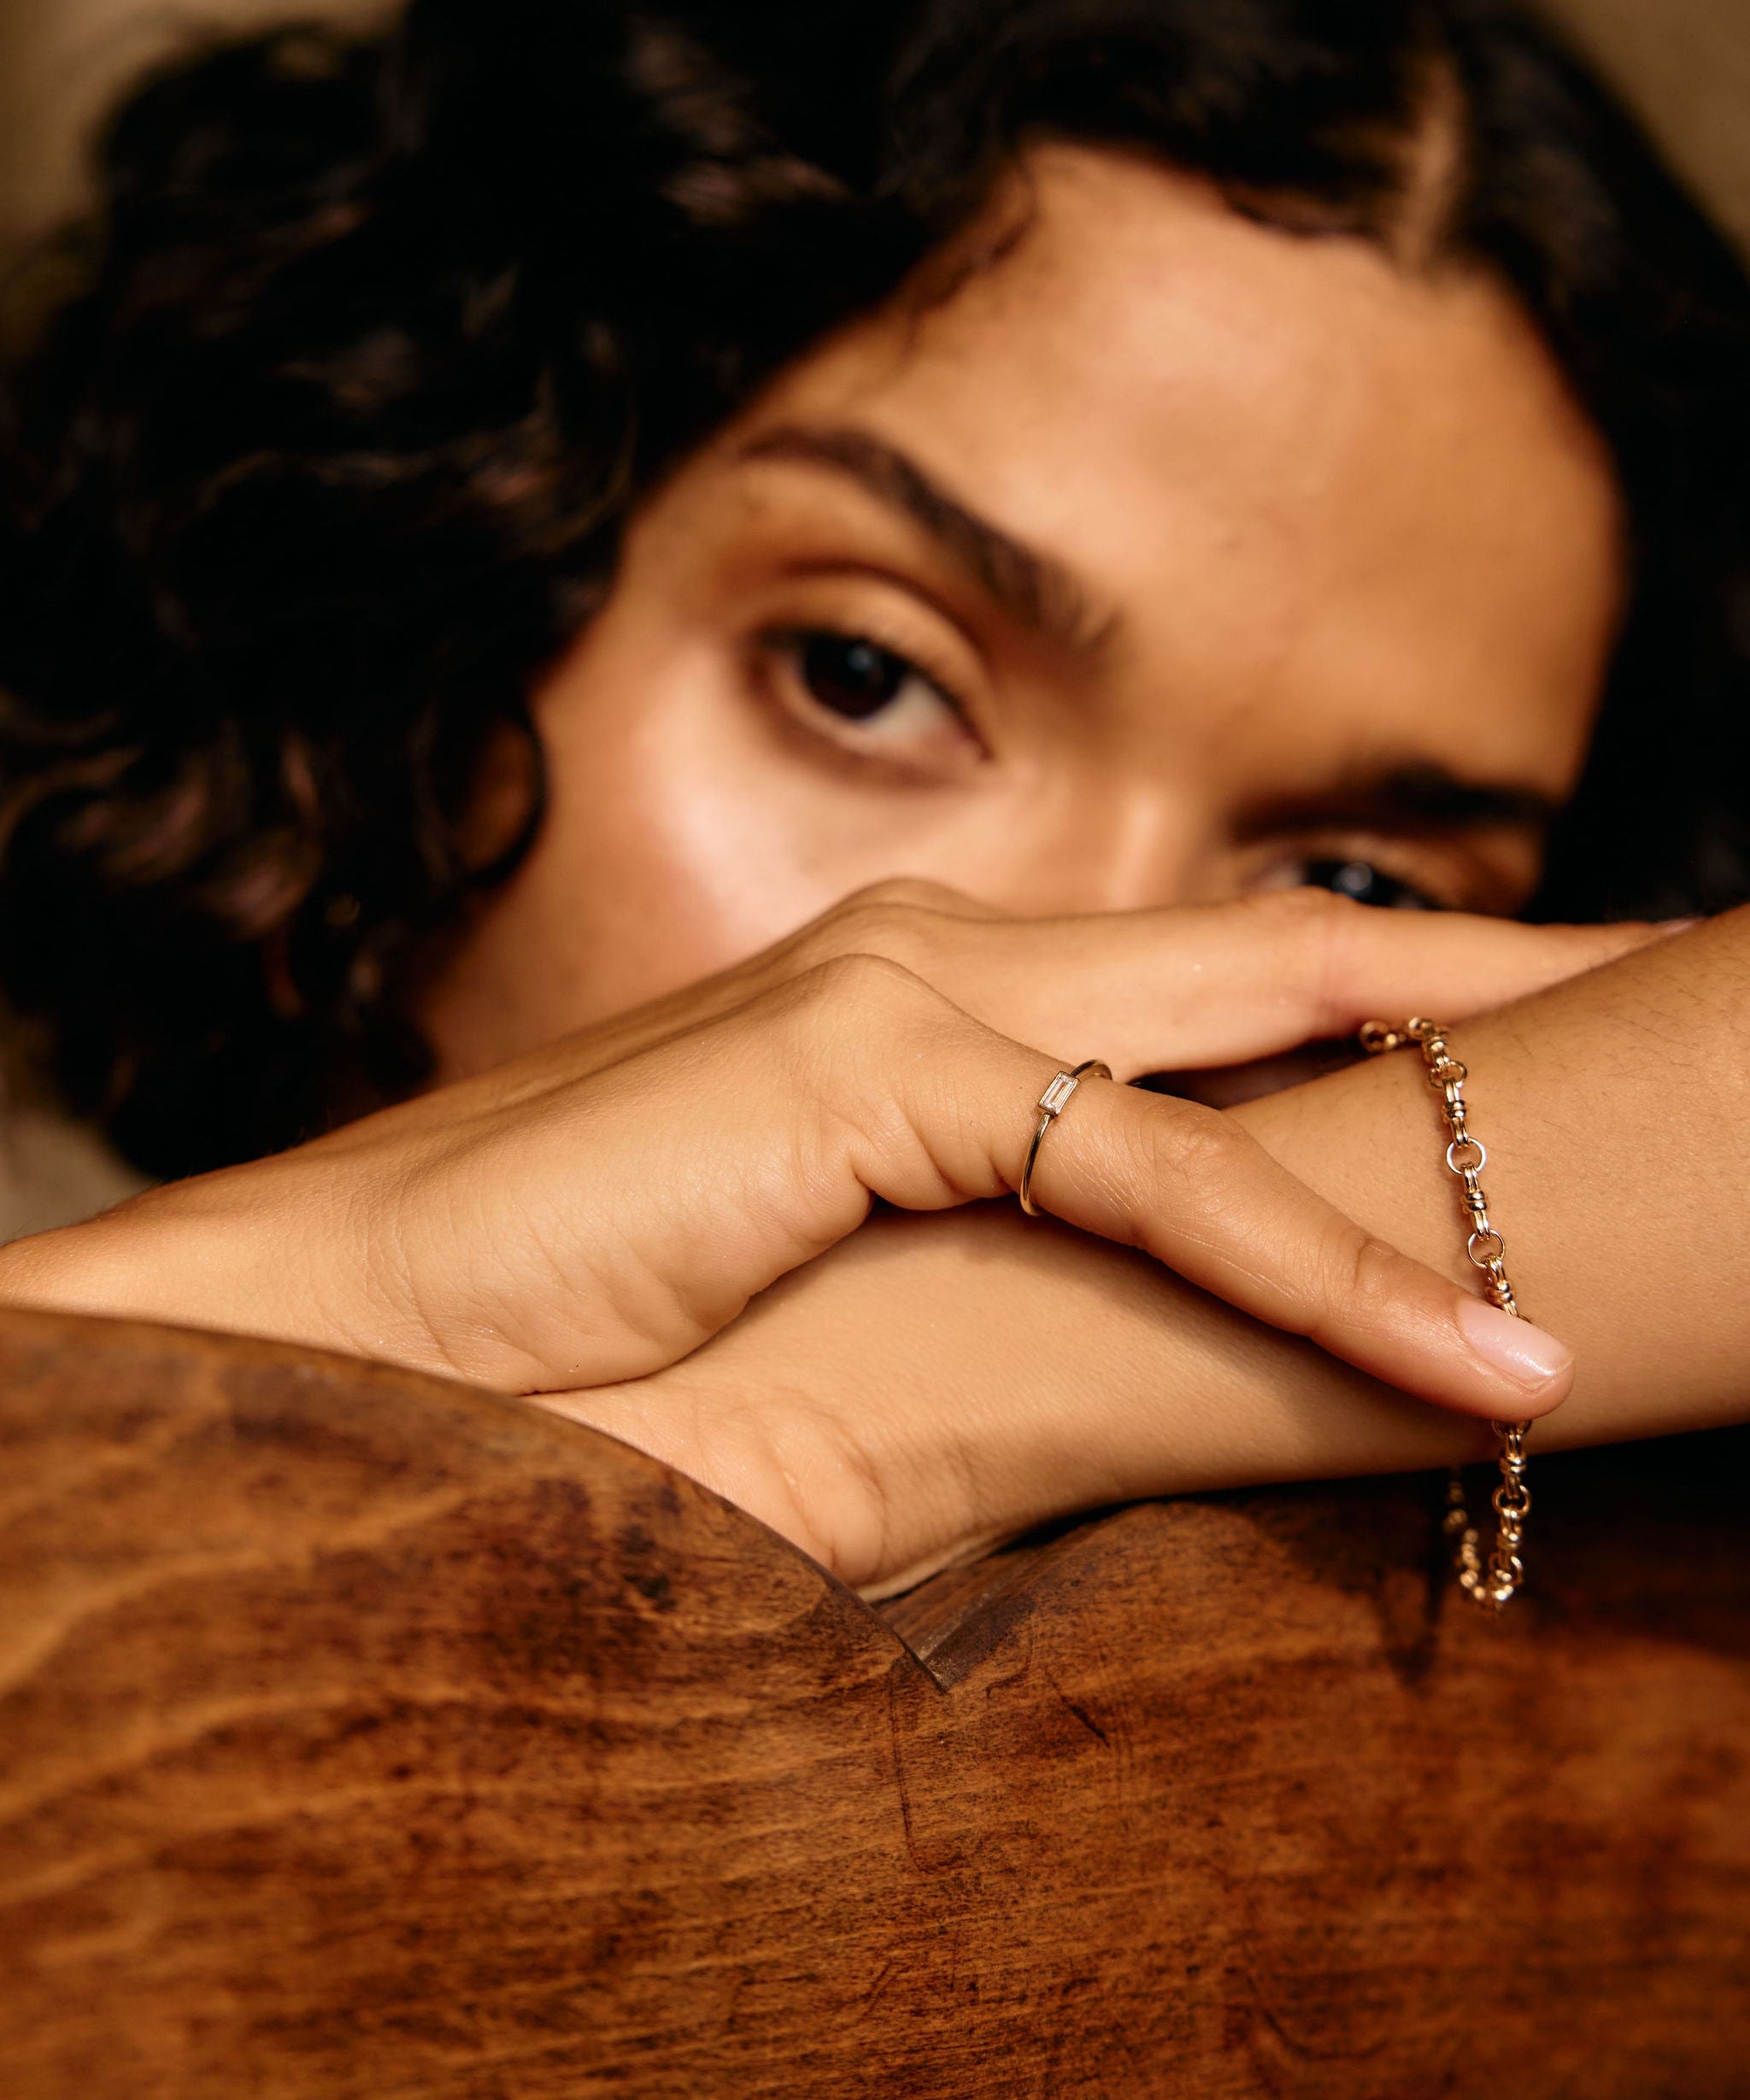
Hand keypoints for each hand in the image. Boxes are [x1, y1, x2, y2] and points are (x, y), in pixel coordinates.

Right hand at [0, 884, 1669, 1574]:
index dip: (1404, 992)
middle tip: (1679, 991)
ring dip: (1462, 1129)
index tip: (1541, 1028)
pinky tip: (1469, 1354)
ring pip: (1259, 1054)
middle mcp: (949, 947)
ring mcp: (912, 989)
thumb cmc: (584, 1292)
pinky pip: (1151, 1171)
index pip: (1228, 976)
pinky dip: (1319, 1265)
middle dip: (1496, 983)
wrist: (363, 1298)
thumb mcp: (838, 1248)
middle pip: (1296, 952)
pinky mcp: (871, 1072)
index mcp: (944, 985)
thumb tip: (1119, 1303)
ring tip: (1635, 1196)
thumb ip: (981, 1230)